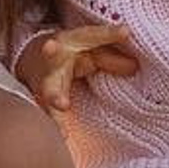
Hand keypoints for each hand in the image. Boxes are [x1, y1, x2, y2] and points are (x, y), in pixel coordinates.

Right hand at [16, 23, 139, 113]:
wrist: (33, 63)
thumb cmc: (72, 55)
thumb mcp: (91, 52)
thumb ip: (112, 59)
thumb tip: (136, 67)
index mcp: (68, 40)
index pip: (90, 35)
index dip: (108, 34)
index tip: (125, 32)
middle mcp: (53, 59)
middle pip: (51, 53)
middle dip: (50, 50)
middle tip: (49, 47)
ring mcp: (45, 82)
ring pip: (47, 88)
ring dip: (54, 96)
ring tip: (62, 104)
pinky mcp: (44, 103)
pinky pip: (51, 115)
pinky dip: (58, 125)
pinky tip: (65, 135)